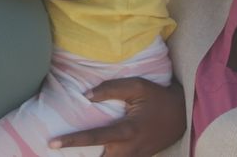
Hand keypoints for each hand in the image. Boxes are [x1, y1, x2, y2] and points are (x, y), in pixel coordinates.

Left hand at [50, 78, 185, 156]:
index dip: (73, 141)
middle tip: (54, 149)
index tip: (53, 142)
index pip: (95, 138)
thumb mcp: (138, 86)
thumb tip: (86, 96)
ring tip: (68, 154)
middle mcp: (129, 149)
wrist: (183, 115)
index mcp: (127, 131)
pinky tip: (90, 153)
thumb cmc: (159, 97)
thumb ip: (112, 89)